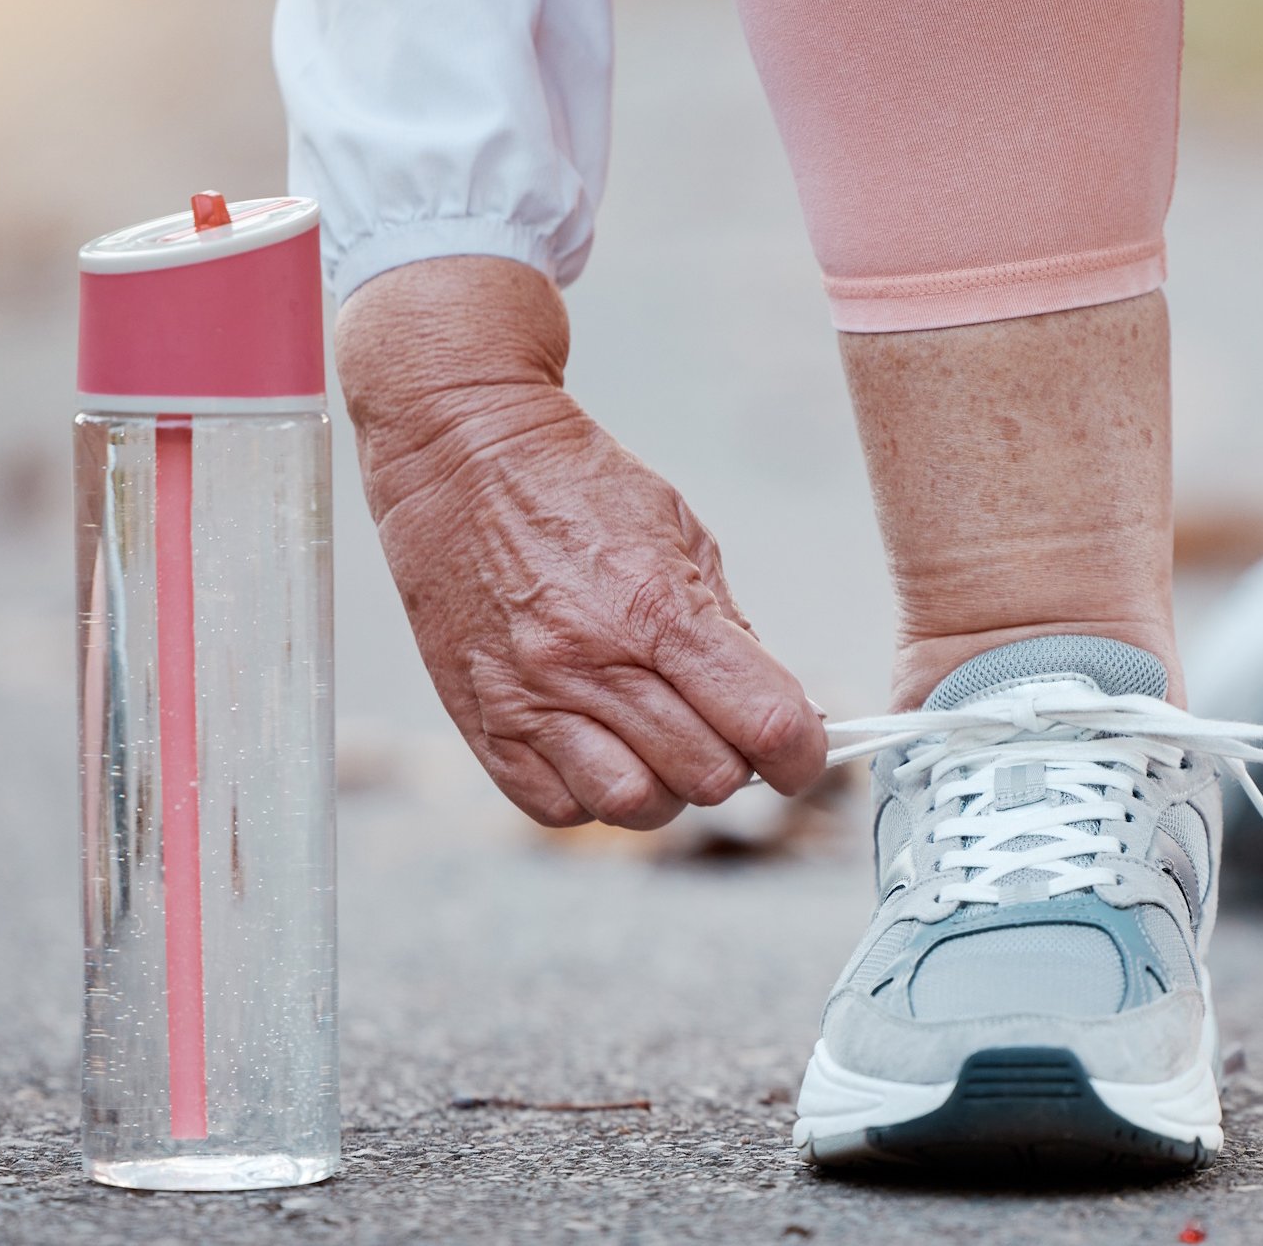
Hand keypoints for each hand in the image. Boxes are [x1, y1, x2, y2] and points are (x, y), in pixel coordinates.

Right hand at [340, 257, 827, 827]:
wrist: (459, 455)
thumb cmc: (579, 489)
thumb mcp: (683, 537)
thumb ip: (733, 633)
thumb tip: (784, 716)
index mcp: (657, 607)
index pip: (767, 724)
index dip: (804, 754)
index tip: (802, 750)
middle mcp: (592, 662)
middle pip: (709, 777)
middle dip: (735, 762)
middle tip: (722, 728)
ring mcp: (531, 699)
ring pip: (635, 805)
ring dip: (664, 788)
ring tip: (659, 743)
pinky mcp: (482, 722)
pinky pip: (557, 807)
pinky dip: (592, 794)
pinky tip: (601, 748)